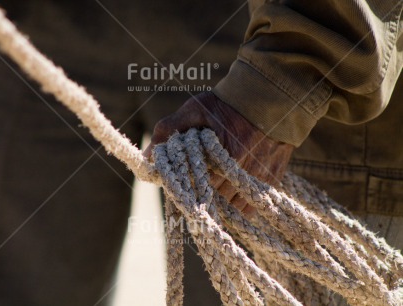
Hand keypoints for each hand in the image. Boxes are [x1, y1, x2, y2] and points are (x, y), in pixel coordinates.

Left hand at [144, 91, 293, 216]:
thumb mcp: (194, 110)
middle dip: (200, 194)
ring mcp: (256, 179)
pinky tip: (230, 191)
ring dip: (219, 201)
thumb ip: (169, 130)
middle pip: (212, 200)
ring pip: (230, 207)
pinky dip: (237, 205)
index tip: (180, 179)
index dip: (184, 185)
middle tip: (196, 181)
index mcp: (220, 156)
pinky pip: (248, 209)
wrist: (268, 99)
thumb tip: (148, 156)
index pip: (195, 186)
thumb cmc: (226, 104)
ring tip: (213, 185)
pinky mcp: (269, 182)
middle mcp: (240, 172)